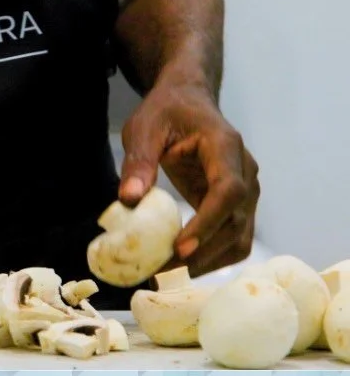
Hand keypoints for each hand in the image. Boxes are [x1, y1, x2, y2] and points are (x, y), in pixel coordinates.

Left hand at [119, 82, 259, 277]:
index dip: (208, 223)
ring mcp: (246, 192)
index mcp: (225, 147)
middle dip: (202, 252)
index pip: (229, 190)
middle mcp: (245, 171)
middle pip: (236, 222)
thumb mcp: (145, 128)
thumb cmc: (167, 111)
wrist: (189, 102)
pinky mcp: (238, 207)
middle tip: (162, 271)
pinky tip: (183, 267)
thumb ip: (139, 161)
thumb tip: (129, 200)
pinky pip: (234, 241)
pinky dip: (212, 260)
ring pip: (240, 238)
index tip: (181, 248)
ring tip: (169, 274)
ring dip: (208, 263)